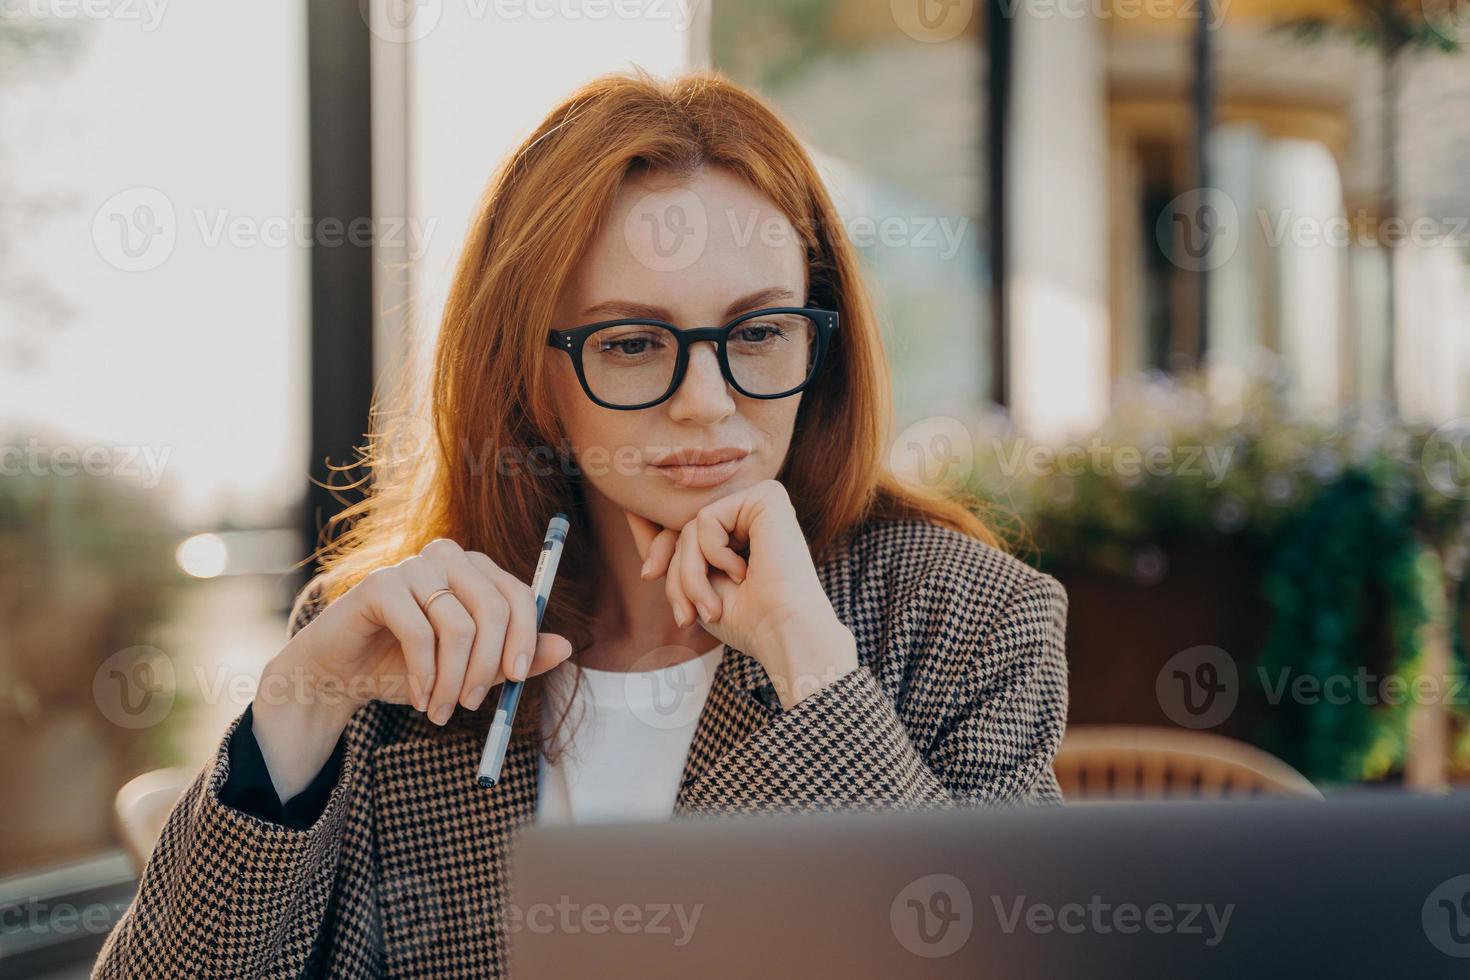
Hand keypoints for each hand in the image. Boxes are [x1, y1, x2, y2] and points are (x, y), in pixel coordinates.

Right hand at [254, 538, 572, 799]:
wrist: (340, 672)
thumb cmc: (407, 666)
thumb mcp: (470, 667)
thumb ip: (516, 658)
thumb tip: (567, 647)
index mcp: (476, 570)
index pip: (519, 595)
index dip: (525, 638)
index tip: (518, 680)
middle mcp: (448, 558)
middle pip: (494, 608)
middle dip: (488, 666)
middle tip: (472, 705)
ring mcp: (413, 567)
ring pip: (458, 626)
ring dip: (452, 679)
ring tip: (440, 710)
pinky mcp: (379, 585)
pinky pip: (420, 633)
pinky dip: (424, 674)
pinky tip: (420, 697)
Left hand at [626, 479, 856, 708]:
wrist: (783, 632)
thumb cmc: (747, 619)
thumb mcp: (694, 584)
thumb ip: (669, 550)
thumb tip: (629, 510)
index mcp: (741, 531)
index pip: (684, 527)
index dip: (658, 547)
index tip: (649, 573)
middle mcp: (752, 512)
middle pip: (685, 528)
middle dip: (675, 573)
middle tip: (685, 616)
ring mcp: (760, 502)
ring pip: (692, 526)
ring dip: (690, 575)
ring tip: (712, 608)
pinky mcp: (767, 496)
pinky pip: (707, 517)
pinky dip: (712, 553)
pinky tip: (742, 573)